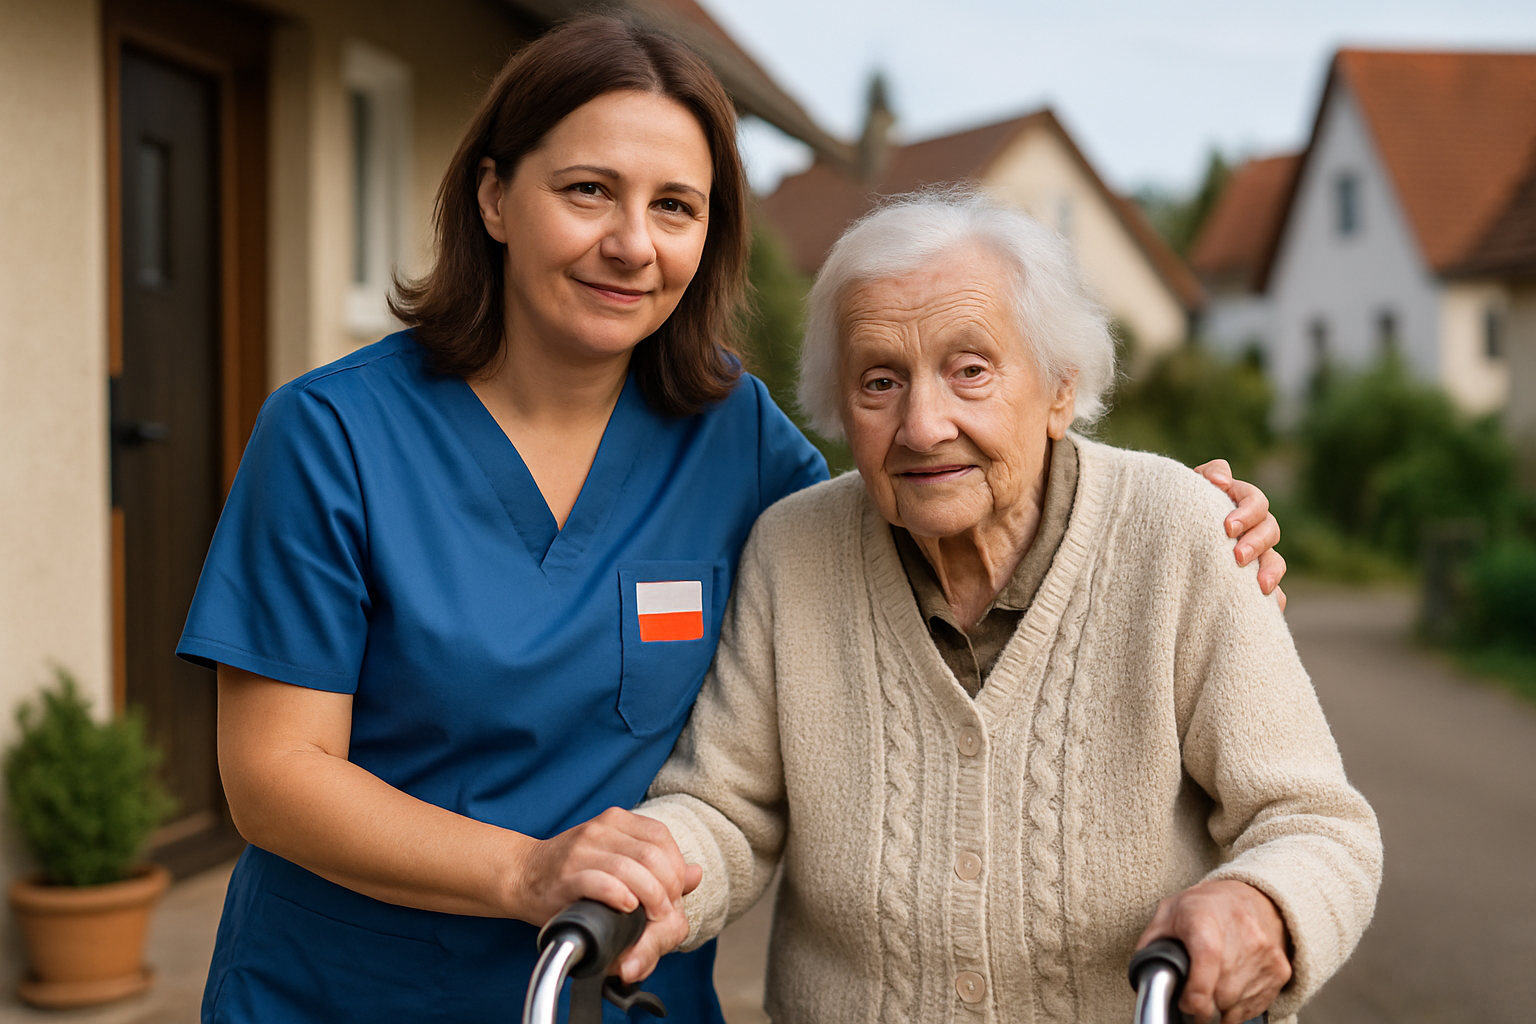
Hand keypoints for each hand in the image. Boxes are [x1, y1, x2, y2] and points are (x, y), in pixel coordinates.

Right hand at [513, 806, 701, 981]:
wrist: (522, 875)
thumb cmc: (575, 873)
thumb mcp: (618, 859)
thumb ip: (658, 866)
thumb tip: (695, 874)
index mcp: (617, 821)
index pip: (661, 837)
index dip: (674, 868)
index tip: (673, 895)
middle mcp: (600, 829)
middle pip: (652, 856)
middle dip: (666, 889)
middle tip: (664, 913)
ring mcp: (581, 850)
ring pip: (630, 869)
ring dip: (649, 898)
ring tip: (649, 917)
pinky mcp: (566, 876)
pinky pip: (600, 882)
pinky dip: (619, 896)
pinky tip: (626, 908)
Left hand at [1136, 879, 1291, 1023]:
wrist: (1255, 896)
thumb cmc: (1208, 905)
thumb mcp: (1170, 912)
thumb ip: (1151, 942)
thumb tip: (1141, 972)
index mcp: (1206, 920)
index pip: (1207, 961)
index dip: (1194, 994)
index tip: (1185, 1002)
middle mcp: (1242, 937)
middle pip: (1221, 994)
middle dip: (1203, 1002)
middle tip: (1193, 993)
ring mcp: (1264, 956)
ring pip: (1236, 1005)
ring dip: (1220, 1005)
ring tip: (1212, 985)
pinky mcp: (1280, 971)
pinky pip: (1254, 1007)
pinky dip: (1238, 1006)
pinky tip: (1231, 986)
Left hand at [1194, 459, 1286, 611]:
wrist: (1167, 536)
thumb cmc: (1181, 507)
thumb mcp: (1191, 485)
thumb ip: (1209, 474)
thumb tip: (1221, 480)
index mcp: (1240, 502)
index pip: (1256, 502)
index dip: (1247, 513)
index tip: (1227, 528)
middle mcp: (1252, 528)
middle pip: (1269, 530)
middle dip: (1256, 543)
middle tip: (1237, 556)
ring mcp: (1255, 555)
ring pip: (1275, 561)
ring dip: (1272, 571)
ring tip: (1261, 586)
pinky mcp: (1251, 580)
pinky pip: (1273, 592)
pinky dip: (1274, 599)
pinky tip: (1270, 606)